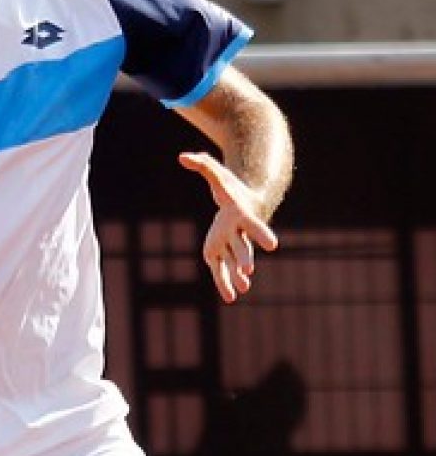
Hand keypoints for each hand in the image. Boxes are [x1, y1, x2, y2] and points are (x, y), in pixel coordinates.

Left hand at [179, 151, 278, 303]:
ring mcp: (231, 243)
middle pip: (243, 246)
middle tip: (249, 270)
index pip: (253, 225)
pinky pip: (222, 269)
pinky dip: (225, 282)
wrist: (244, 201)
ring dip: (237, 275)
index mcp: (240, 214)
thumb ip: (202, 163)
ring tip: (243, 290)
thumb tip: (182, 157)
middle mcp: (239, 232)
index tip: (274, 245)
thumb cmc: (229, 186)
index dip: (261, 234)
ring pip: (234, 261)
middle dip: (246, 258)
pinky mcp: (220, 250)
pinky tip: (231, 297)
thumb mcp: (216, 172)